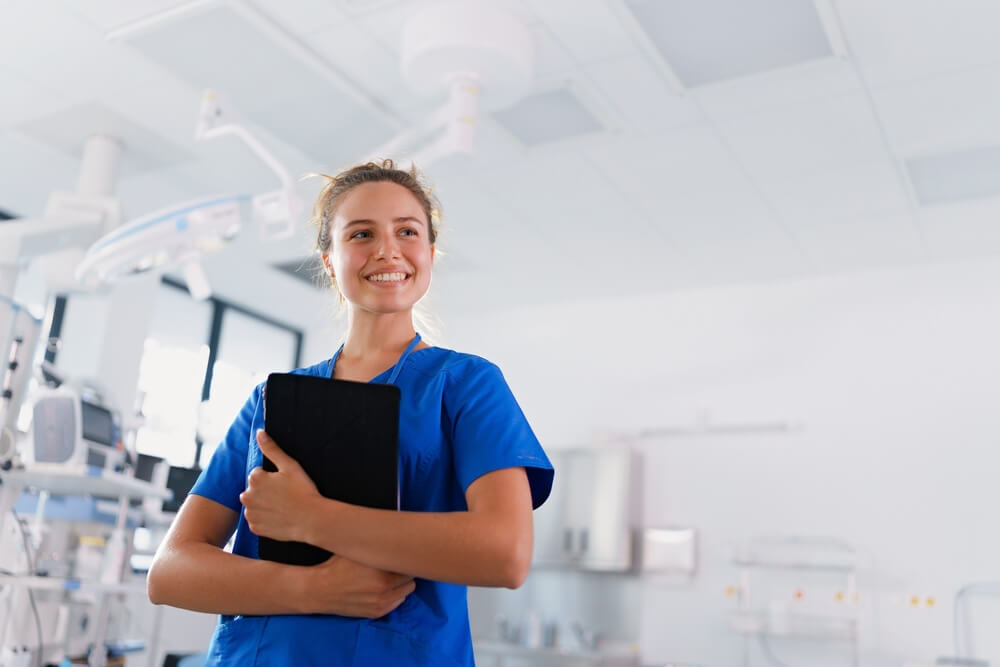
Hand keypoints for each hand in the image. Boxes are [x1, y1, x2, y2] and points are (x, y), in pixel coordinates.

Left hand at [240, 430, 320, 542]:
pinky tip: (279, 517)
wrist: (311, 520)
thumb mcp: (289, 465)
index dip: (273, 478)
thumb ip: (271, 448)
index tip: (285, 484)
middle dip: (265, 491)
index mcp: (254, 479)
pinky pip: (257, 520)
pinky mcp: (255, 528)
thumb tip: (259, 432)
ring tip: (283, 506)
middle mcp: (247, 496)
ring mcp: (250, 513)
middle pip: (254, 489)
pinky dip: (266, 519)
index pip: (258, 474)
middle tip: (285, 495)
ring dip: (264, 505)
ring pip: (255, 505)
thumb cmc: (302, 491)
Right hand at [300, 555, 415, 617]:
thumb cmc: (338, 565)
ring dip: (400, 585)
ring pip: (406, 592)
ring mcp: (381, 603)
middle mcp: (384, 590)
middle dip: (404, 572)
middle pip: (410, 579)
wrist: (320, 590)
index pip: (408, 565)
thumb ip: (378, 546)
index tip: (400, 555)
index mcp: (382, 572)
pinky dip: (394, 596)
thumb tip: (396, 534)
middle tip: (395, 566)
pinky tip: (383, 589)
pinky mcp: (376, 613)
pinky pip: (397, 603)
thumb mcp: (358, 549)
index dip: (404, 559)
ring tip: (388, 578)